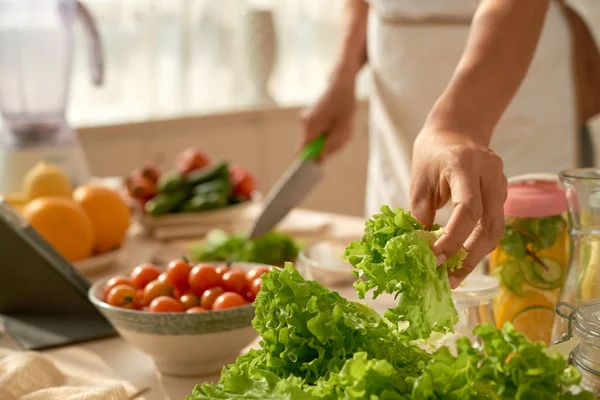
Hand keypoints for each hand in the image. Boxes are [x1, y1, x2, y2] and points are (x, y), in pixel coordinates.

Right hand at [300, 73, 355, 160]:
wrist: (341, 84)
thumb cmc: (344, 104)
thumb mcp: (343, 128)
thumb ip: (331, 146)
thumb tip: (319, 161)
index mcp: (310, 126)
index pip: (301, 152)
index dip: (306, 162)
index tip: (314, 169)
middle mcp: (304, 124)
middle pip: (310, 148)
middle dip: (325, 148)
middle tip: (340, 138)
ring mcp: (306, 122)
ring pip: (315, 141)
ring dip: (329, 140)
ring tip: (340, 127)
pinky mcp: (310, 121)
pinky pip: (317, 135)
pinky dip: (329, 133)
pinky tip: (337, 123)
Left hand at [410, 129, 506, 287]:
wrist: (457, 129)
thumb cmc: (432, 154)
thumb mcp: (419, 181)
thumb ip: (420, 214)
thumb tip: (420, 251)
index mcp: (465, 165)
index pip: (468, 209)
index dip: (454, 239)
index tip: (435, 259)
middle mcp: (490, 173)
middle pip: (489, 224)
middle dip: (469, 256)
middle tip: (448, 279)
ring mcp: (501, 182)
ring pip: (496, 228)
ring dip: (476, 255)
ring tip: (455, 276)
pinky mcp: (503, 191)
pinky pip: (494, 223)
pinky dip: (479, 243)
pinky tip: (463, 258)